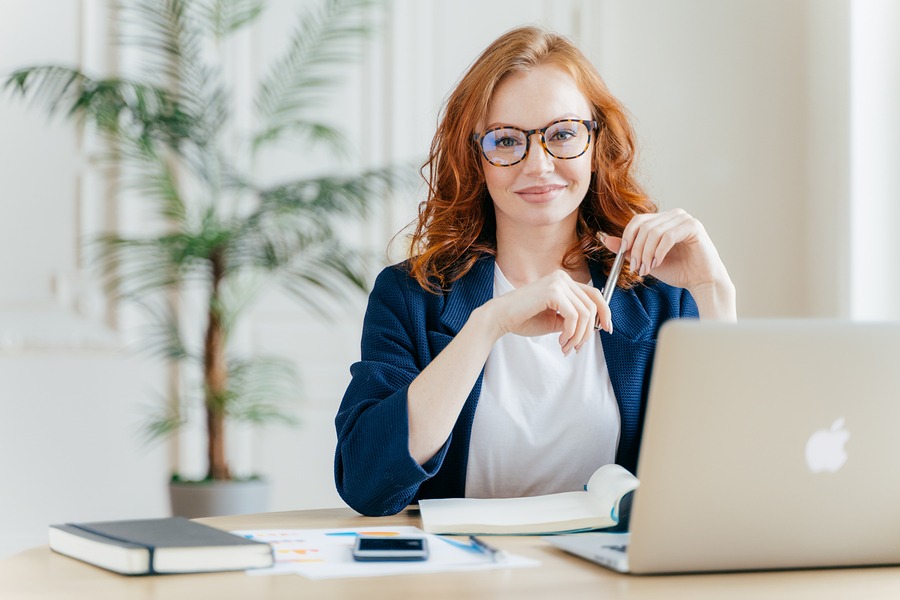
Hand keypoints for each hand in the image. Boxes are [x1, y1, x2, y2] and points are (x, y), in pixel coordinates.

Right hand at [482, 270, 610, 354]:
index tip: (606, 329)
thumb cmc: (524, 319)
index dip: (604, 312)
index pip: (594, 294)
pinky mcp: (553, 292)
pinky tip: (561, 340)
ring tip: (566, 347)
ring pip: (585, 314)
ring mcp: (558, 282)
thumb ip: (573, 319)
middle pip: (592, 306)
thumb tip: (593, 327)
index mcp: (563, 281)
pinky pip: (574, 317)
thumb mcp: (555, 320)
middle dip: (587, 332)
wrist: (500, 318)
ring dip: (578, 336)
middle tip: (576, 347)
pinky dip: (571, 333)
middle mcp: (562, 278)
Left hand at [603, 209, 735, 318]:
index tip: (624, 254)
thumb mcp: (647, 260)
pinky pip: (668, 236)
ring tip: (647, 269)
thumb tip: (605, 240)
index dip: (628, 236)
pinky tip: (657, 263)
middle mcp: (673, 215)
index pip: (638, 220)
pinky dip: (659, 252)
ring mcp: (684, 219)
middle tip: (636, 268)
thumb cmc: (678, 270)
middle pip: (644, 226)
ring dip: (646, 253)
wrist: (701, 281)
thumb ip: (628, 250)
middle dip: (636, 249)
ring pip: (654, 232)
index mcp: (663, 220)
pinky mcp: (693, 226)